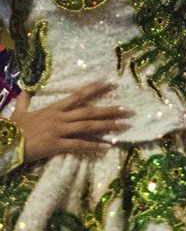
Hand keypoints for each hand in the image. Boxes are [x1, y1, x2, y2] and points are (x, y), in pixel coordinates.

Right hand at [10, 84, 129, 162]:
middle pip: (89, 111)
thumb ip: (25, 99)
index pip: (78, 95)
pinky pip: (78, 145)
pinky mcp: (56, 144)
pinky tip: (107, 147)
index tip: (110, 84)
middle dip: (110, 110)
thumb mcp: (19, 111)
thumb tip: (25, 88)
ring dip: (108, 126)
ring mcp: (58, 130)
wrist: (4, 143)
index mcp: (53, 108)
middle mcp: (59, 117)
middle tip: (128, 110)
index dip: (95, 89)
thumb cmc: (13, 128)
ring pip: (88, 126)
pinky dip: (93, 146)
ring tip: (124, 126)